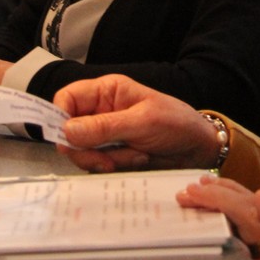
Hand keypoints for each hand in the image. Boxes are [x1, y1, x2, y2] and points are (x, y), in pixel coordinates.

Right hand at [56, 74, 220, 172]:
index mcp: (106, 92)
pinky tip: (138, 161)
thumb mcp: (142, 121)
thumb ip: (104, 127)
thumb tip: (67, 131)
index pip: (67, 98)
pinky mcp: (111, 155)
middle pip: (68, 131)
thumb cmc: (176, 123)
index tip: (67, 137)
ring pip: (82, 152)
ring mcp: (105, 135)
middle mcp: (100, 112)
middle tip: (107, 159)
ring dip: (105, 159)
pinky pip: (97, 165)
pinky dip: (115, 167)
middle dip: (86, 149)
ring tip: (136, 156)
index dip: (60, 116)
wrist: (199, 149)